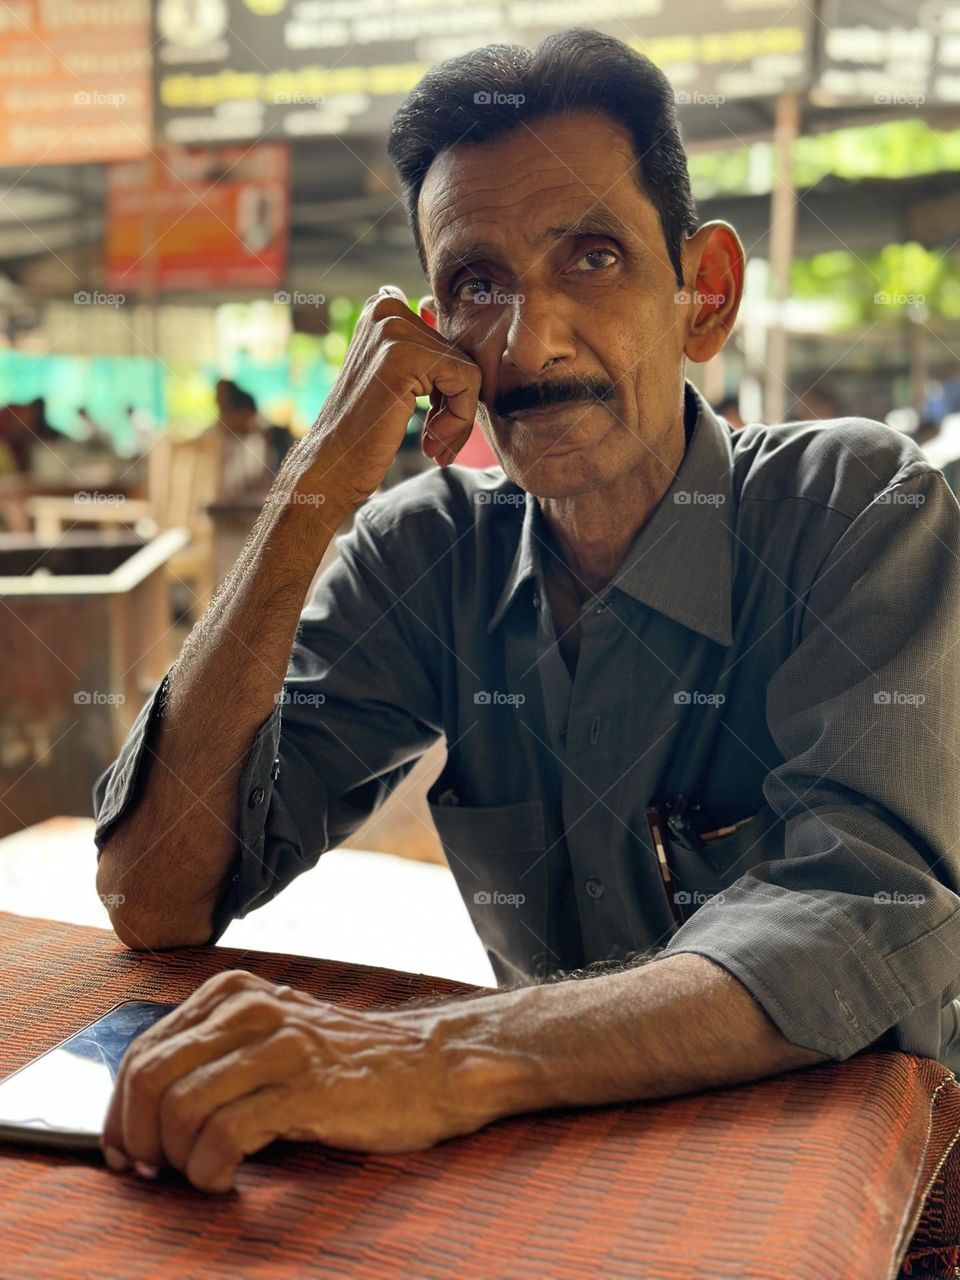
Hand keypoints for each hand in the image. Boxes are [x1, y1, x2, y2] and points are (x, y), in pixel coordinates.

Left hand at [100, 970, 484, 1192]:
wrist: (428, 1067)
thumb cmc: (343, 1066)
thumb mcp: (270, 1039)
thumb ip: (212, 1055)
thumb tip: (138, 1110)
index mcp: (232, 993)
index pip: (142, 1050)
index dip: (121, 1111)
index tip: (126, 1152)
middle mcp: (249, 1008)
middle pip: (148, 1077)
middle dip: (137, 1137)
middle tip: (154, 1172)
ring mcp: (278, 1044)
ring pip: (179, 1108)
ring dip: (176, 1159)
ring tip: (201, 1174)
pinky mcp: (303, 1086)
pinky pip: (223, 1136)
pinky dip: (211, 1170)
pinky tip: (227, 1178)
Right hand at [281, 284, 480, 513]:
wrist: (331, 467)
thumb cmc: (365, 432)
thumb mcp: (396, 379)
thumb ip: (426, 354)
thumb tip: (460, 333)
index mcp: (384, 308)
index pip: (451, 343)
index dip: (449, 392)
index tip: (434, 425)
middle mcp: (386, 309)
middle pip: (461, 357)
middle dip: (456, 408)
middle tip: (434, 442)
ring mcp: (392, 329)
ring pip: (468, 371)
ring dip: (459, 420)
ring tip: (433, 446)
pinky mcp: (403, 356)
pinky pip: (466, 382)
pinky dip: (459, 421)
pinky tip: (430, 444)